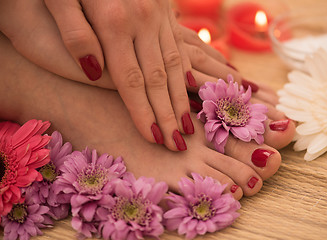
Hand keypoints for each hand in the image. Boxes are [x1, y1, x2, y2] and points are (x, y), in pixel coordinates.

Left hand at [1, 0, 193, 150]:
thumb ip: (75, 35)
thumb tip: (92, 73)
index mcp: (115, 22)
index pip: (131, 81)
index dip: (143, 112)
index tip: (155, 138)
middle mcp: (143, 21)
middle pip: (158, 79)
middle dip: (169, 114)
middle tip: (179, 143)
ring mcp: (157, 15)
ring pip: (174, 65)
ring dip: (182, 98)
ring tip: (190, 125)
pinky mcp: (163, 10)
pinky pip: (179, 45)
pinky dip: (186, 70)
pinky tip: (191, 86)